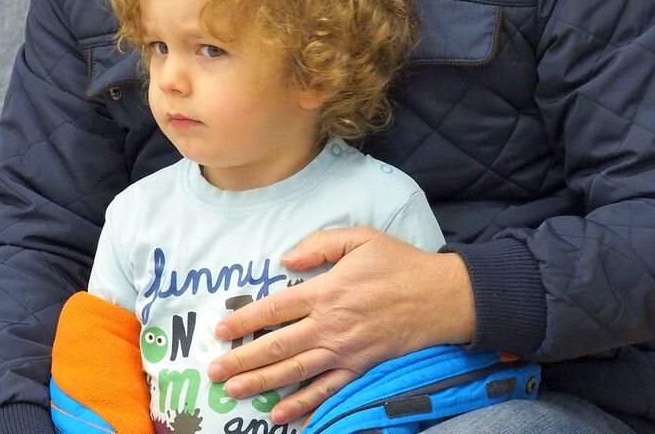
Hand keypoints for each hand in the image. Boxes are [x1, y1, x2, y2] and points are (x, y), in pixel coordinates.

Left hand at [205, 226, 474, 426]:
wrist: (439, 297)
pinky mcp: (360, 368)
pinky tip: (283, 416)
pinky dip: (304, 406)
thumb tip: (286, 259)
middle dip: (243, 361)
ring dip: (262, 384)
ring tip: (235, 393)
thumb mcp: (360, 238)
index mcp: (326, 291)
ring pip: (296, 372)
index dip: (245, 320)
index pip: (275, 309)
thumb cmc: (399, 263)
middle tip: (215, 372)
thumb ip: (320, 244)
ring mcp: (345, 351)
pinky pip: (327, 391)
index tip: (221, 330)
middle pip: (278, 346)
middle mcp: (330, 325)